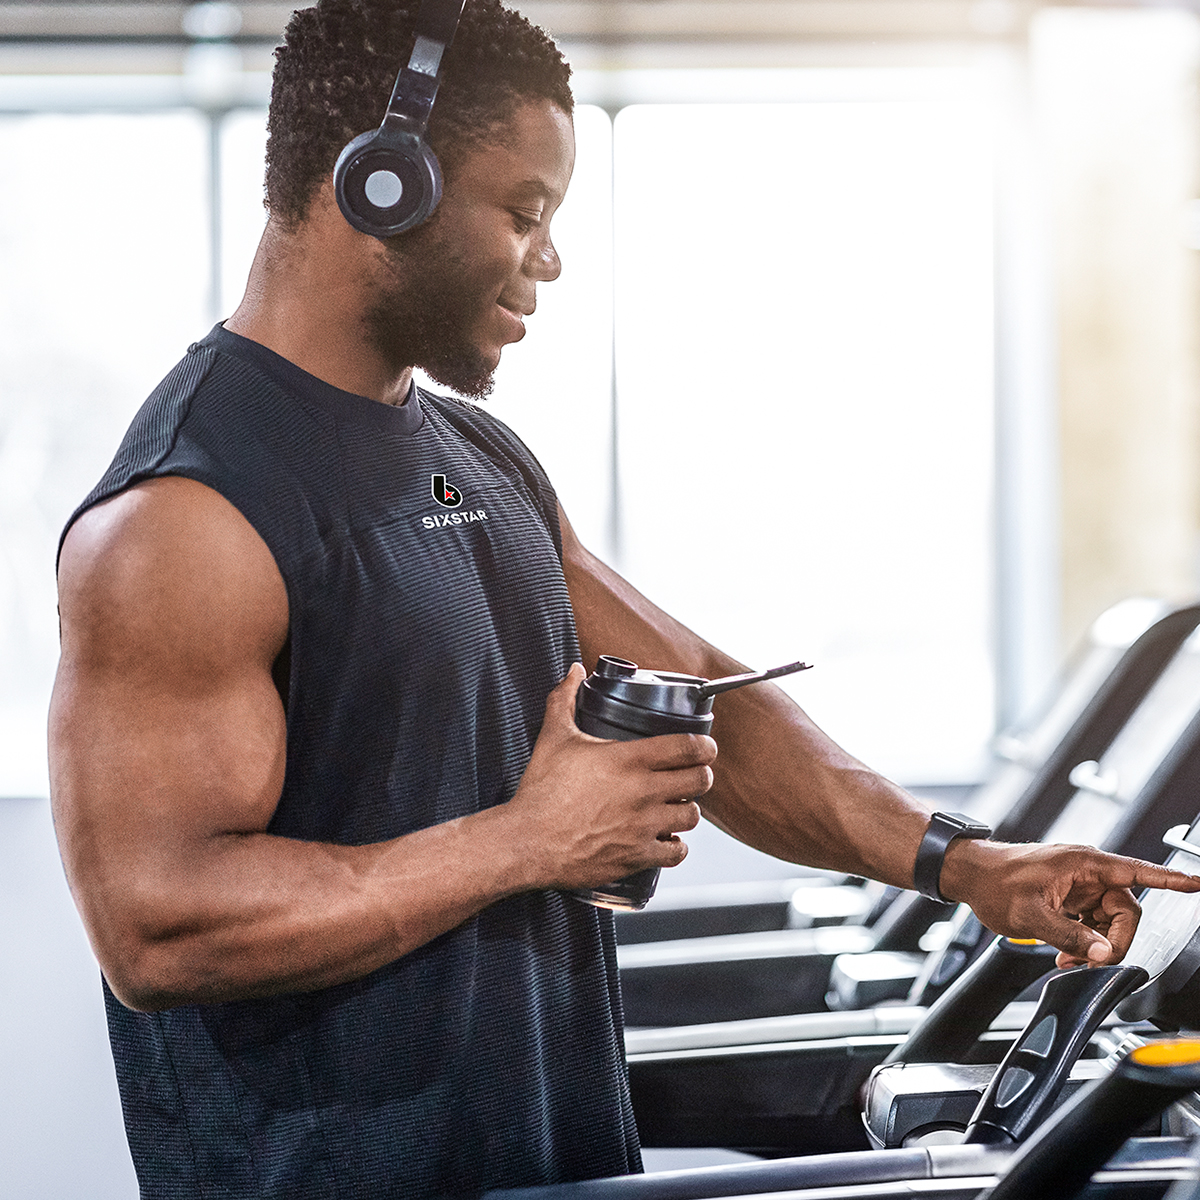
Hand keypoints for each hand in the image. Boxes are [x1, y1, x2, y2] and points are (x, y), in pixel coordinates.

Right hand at [505, 664, 715, 890]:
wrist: (527, 842)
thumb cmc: (540, 792)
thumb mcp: (554, 737)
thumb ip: (565, 699)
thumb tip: (574, 672)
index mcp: (628, 759)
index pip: (688, 747)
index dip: (705, 746)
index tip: (705, 747)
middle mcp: (642, 792)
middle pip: (700, 781)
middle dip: (701, 775)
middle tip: (692, 775)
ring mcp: (642, 827)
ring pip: (692, 816)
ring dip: (688, 809)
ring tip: (677, 805)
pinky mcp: (637, 856)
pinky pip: (677, 852)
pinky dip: (676, 845)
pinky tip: (665, 838)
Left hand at [939, 839, 1199, 967]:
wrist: (967, 875)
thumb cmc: (993, 881)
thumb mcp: (1031, 914)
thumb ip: (1070, 935)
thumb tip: (1103, 953)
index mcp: (1084, 864)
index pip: (1138, 872)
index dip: (1171, 880)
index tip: (1198, 882)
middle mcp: (1086, 872)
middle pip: (1125, 911)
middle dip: (1114, 940)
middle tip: (1091, 961)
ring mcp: (1078, 886)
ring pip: (1108, 922)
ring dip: (1096, 945)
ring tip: (1068, 959)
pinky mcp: (1069, 898)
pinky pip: (1090, 924)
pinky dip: (1084, 942)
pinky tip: (1065, 954)